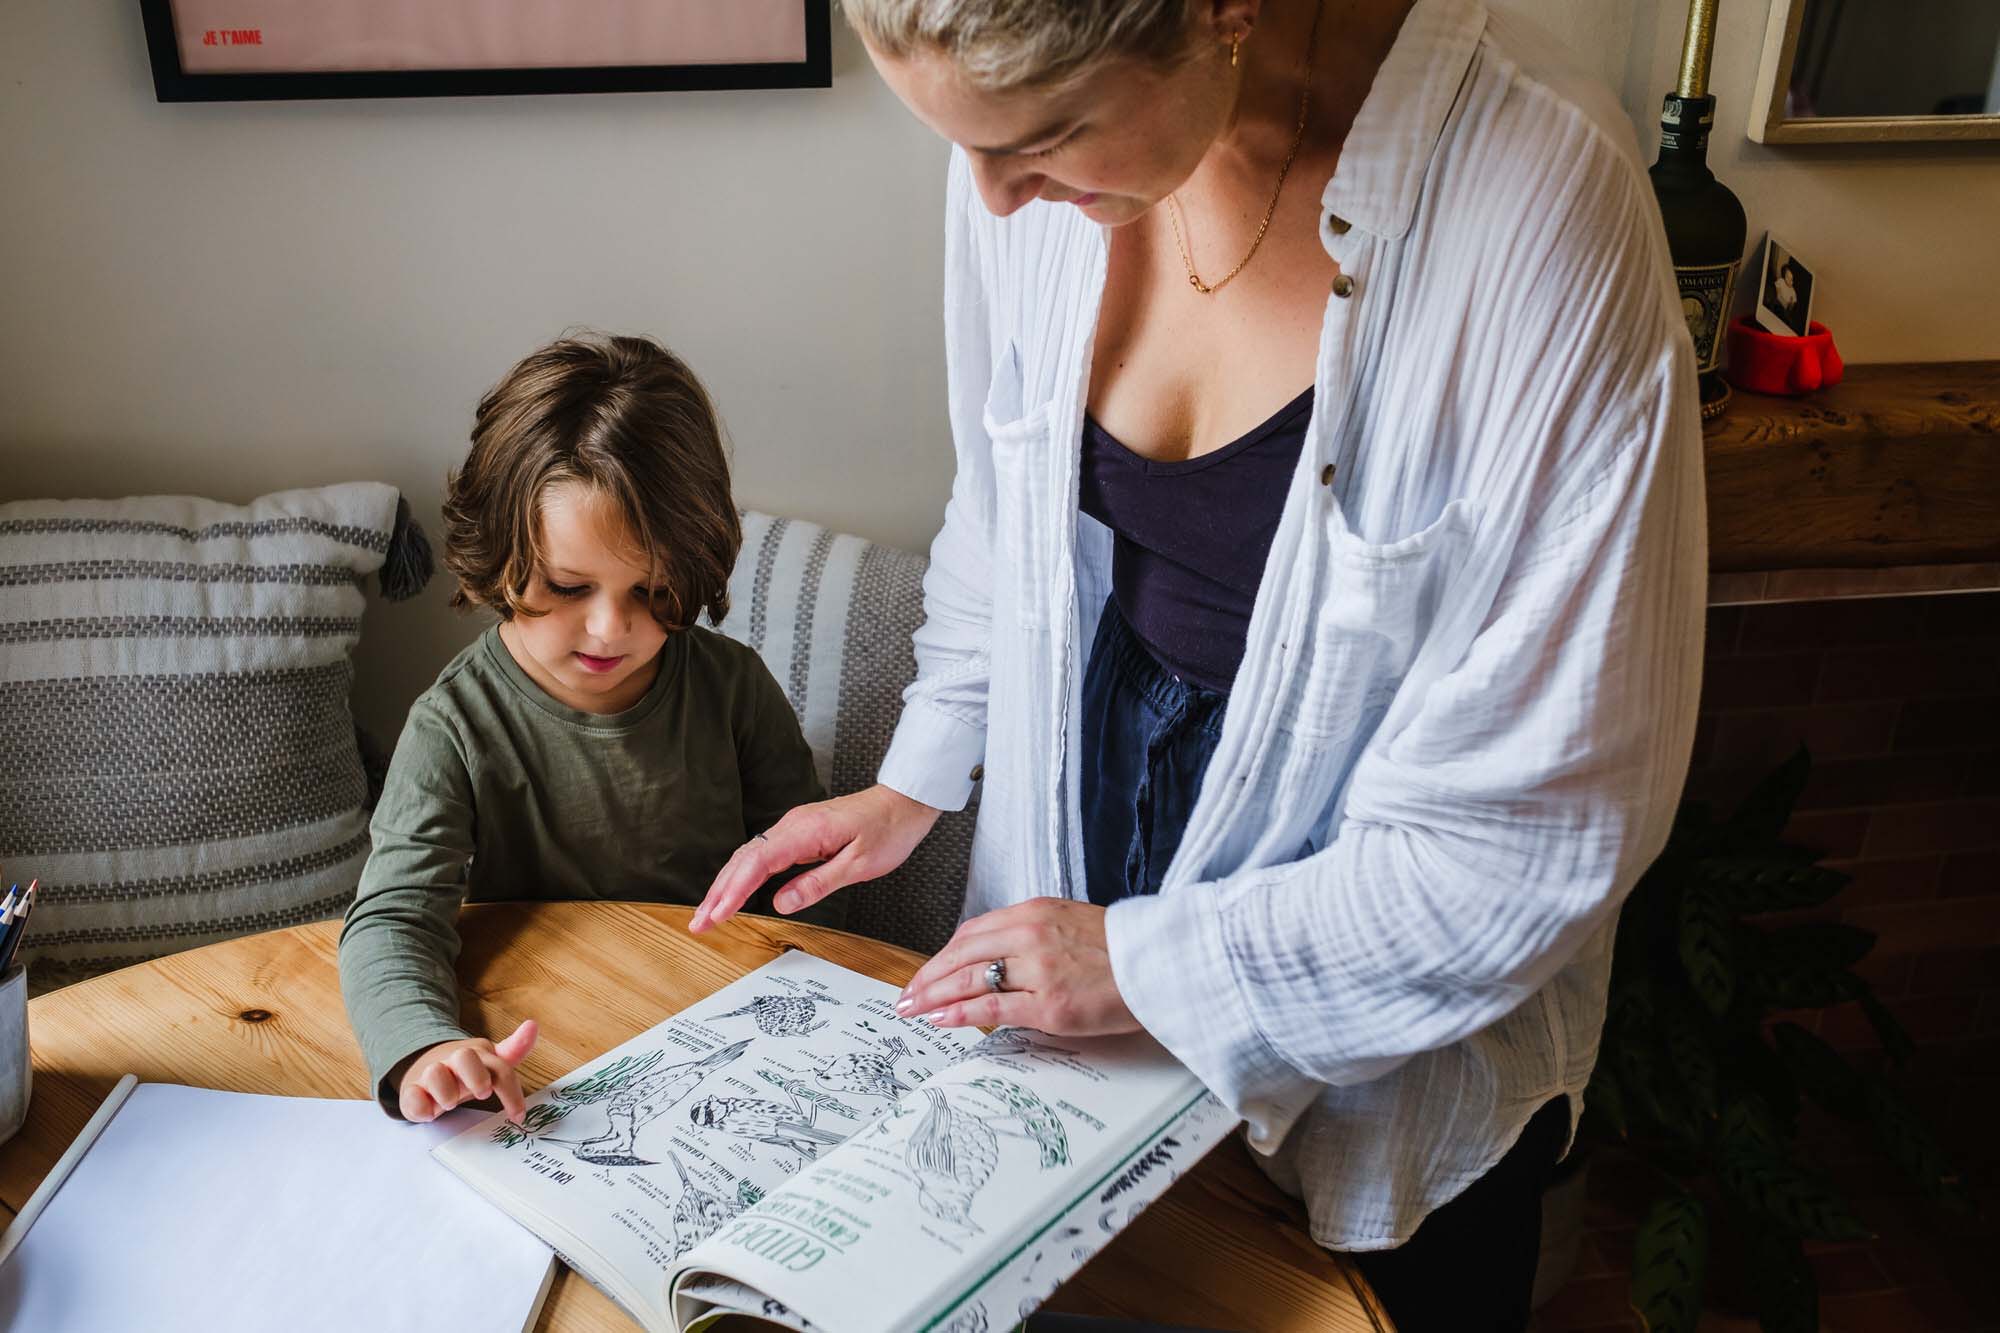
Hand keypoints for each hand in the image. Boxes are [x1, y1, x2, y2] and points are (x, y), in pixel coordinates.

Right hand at [397, 1019, 538, 1123]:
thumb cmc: (466, 1071)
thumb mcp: (491, 1062)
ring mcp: (431, 1075)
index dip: (511, 1091)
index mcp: (477, 1055)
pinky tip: (430, 1113)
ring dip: (446, 1092)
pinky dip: (421, 1107)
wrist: (425, 1067)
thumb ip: (514, 1049)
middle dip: (476, 1076)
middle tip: (483, 1094)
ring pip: (435, 1073)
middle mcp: (454, 1062)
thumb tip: (532, 1025)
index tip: (519, 1115)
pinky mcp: (412, 1091)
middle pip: (465, 1058)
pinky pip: (412, 1096)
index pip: (500, 1068)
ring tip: (452, 1104)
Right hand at [691, 784, 940, 931]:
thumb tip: (781, 904)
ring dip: (725, 885)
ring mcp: (793, 827)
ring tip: (708, 914)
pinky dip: (743, 874)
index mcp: (806, 831)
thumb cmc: (888, 830)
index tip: (716, 915)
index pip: (758, 862)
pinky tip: (734, 891)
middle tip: (699, 923)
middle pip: (744, 859)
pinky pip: (762, 854)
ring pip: (749, 856)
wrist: (904, 802)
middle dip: (718, 892)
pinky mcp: (798, 833)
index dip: (733, 890)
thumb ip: (818, 884)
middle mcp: (793, 825)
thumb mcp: (859, 865)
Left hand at [893, 899, 1140, 1037]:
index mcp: (1035, 912)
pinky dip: (958, 1012)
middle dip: (928, 976)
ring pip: (969, 979)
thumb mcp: (1070, 925)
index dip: (943, 955)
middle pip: (961, 954)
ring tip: (913, 1009)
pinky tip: (940, 1018)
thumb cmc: (1122, 949)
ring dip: (934, 995)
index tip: (927, 971)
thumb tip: (996, 960)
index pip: (972, 932)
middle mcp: (1031, 935)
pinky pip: (991, 1007)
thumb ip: (1032, 937)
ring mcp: (1039, 970)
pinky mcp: (1049, 1004)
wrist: (1162, 964)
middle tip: (907, 994)